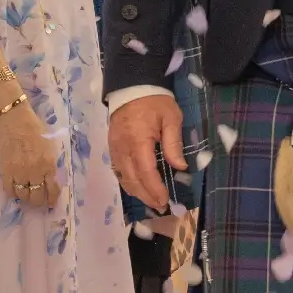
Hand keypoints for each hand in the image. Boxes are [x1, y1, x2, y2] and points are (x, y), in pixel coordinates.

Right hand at [0, 98, 61, 206]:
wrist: (12, 118)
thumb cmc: (34, 127)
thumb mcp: (50, 145)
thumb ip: (51, 162)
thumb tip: (51, 177)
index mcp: (49, 164)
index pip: (52, 189)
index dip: (52, 199)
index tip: (51, 203)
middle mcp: (35, 172)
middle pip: (37, 196)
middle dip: (39, 202)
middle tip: (39, 202)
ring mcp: (19, 173)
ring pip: (23, 195)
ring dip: (26, 199)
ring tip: (27, 197)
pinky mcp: (5, 171)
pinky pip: (9, 189)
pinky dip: (13, 193)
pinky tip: (15, 191)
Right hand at [109, 93, 184, 209]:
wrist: (132, 86)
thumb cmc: (155, 101)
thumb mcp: (172, 118)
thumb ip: (173, 143)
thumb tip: (180, 167)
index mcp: (139, 140)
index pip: (146, 172)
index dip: (154, 188)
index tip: (165, 200)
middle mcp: (123, 148)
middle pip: (133, 179)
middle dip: (146, 195)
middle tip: (160, 206)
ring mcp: (115, 148)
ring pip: (123, 177)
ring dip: (136, 192)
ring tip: (151, 200)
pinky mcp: (112, 146)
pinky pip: (118, 169)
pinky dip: (128, 182)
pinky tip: (137, 187)